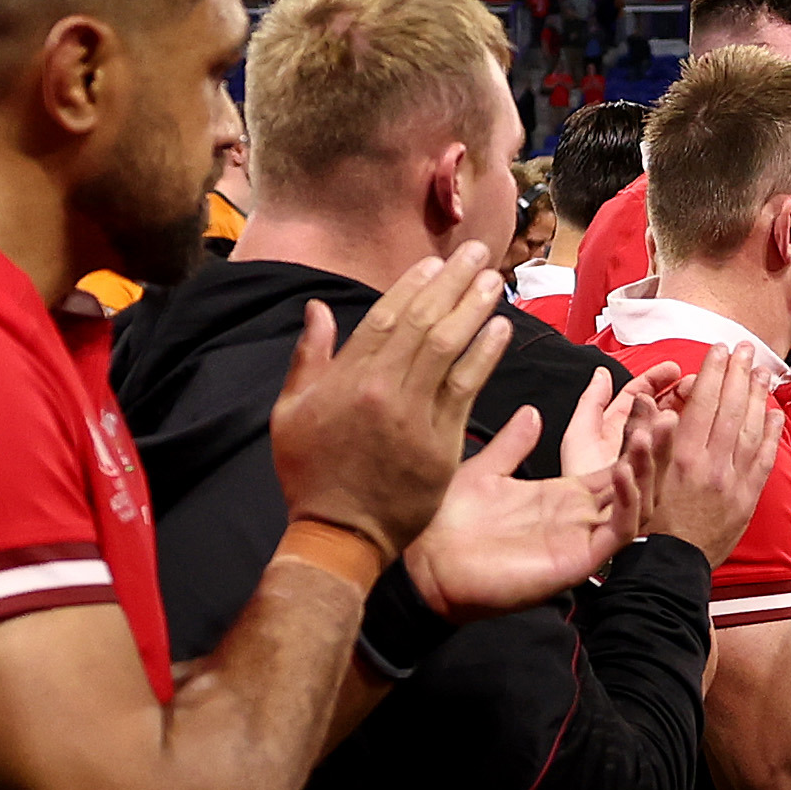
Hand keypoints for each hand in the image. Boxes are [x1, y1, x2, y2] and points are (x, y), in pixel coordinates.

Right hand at [267, 248, 502, 558]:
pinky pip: (468, 389)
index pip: (387, 318)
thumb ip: (309, 358)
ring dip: (476, 311)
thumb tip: (318, 309)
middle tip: (477, 254)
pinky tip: (501, 330)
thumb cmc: (309, 474)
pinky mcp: (443, 443)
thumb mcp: (289, 413)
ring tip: (495, 282)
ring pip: (450, 349)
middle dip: (453, 285)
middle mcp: (383, 390)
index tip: (435, 264)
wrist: (339, 535)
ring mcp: (415, 416)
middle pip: (424, 324)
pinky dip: (486, 356)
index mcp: (346, 379)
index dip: (414, 287)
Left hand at [408, 378, 638, 615]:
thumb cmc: (448, 523)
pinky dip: (628, 503)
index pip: (614, 463)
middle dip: (653, 449)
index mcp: (563, 495)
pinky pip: (617, 531)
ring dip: (647, 470)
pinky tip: (625, 472)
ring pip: (635, 504)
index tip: (647, 402)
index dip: (633, 436)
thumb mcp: (485, 470)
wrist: (427, 563)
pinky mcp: (579, 560)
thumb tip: (532, 412)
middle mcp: (579, 516)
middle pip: (635, 481)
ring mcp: (582, 538)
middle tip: (667, 413)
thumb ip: (513, 444)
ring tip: (651, 434)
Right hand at [632, 351, 785, 558]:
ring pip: (750, 430)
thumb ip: (648, 443)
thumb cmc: (646, 525)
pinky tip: (775, 414)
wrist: (670, 568)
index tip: (718, 349)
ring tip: (762, 370)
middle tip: (745, 347)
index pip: (702, 403)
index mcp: (681, 457)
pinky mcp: (747, 499)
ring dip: (758, 396)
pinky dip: (771, 435)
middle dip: (738, 373)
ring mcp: (733, 482)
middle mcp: (711, 465)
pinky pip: (764, 461)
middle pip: (730, 409)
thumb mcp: (637, 481)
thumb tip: (658, 407)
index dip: (712, 372)